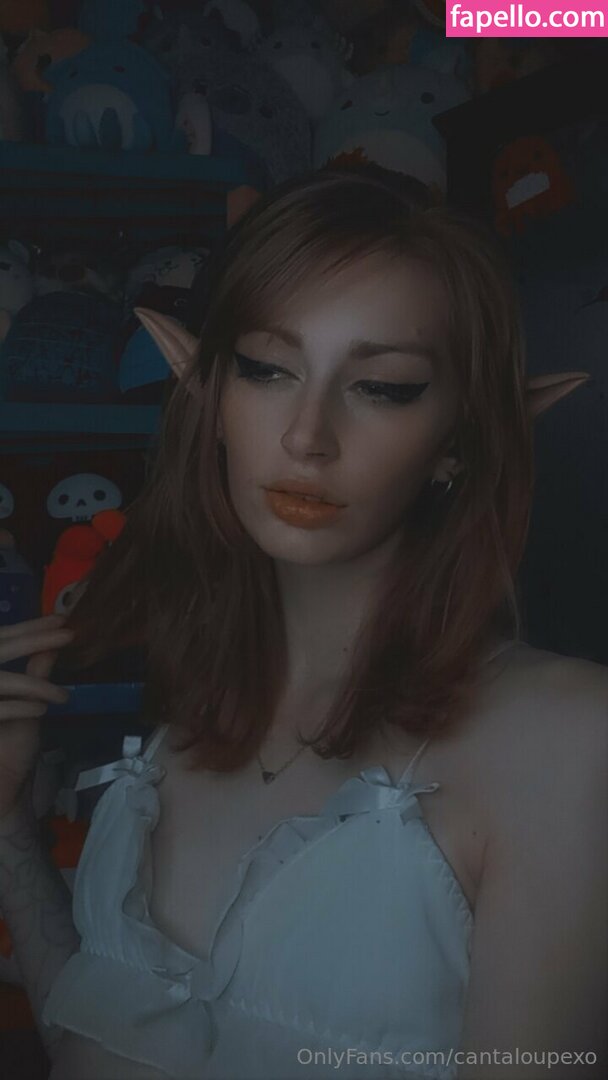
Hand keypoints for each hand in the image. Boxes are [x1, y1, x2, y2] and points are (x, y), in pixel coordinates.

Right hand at [0, 615, 74, 821]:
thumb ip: (35, 671)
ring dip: (34, 685)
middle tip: (67, 634)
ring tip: (62, 695)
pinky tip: (41, 710)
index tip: (61, 619)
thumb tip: (55, 641)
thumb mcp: (26, 702)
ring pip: (0, 681)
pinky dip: (20, 708)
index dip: (29, 627)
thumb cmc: (10, 743)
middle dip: (33, 640)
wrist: (2, 782)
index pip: (2, 638)